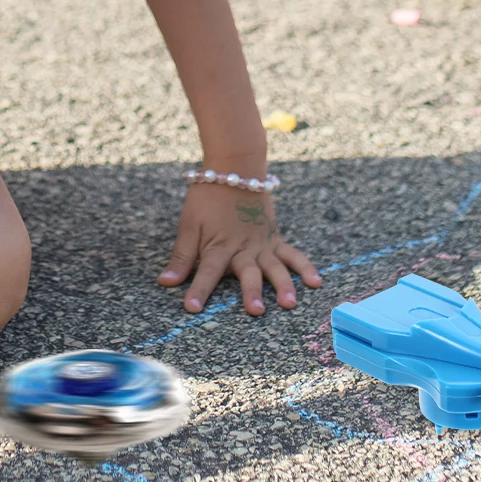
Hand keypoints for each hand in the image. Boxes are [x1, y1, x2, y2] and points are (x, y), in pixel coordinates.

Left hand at [157, 182, 321, 315]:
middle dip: (250, 292)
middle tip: (255, 311)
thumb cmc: (207, 199)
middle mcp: (242, 248)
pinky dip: (305, 267)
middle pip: (246, 272)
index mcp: (218, 246)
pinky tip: (316, 282)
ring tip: (289, 302)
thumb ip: (181, 257)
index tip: (191, 308)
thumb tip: (164, 282)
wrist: (235, 170)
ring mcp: (262, 244)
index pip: (206, 272)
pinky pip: (292, 254)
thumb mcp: (189, 226)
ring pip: (274, 266)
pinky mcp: (275, 239)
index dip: (198, 290)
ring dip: (282, 284)